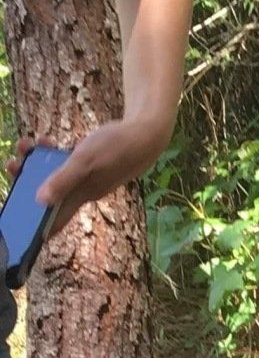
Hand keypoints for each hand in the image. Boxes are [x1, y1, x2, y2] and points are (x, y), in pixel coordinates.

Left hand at [11, 117, 164, 228]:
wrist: (147, 132)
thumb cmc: (117, 146)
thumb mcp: (85, 160)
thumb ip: (63, 180)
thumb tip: (40, 201)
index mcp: (83, 195)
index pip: (56, 219)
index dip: (37, 225)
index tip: (16, 222)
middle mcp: (84, 191)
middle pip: (50, 195)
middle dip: (27, 182)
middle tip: (13, 164)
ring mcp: (88, 178)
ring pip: (55, 177)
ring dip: (37, 164)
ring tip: (27, 144)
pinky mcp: (91, 165)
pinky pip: (65, 164)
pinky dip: (53, 155)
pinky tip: (48, 142)